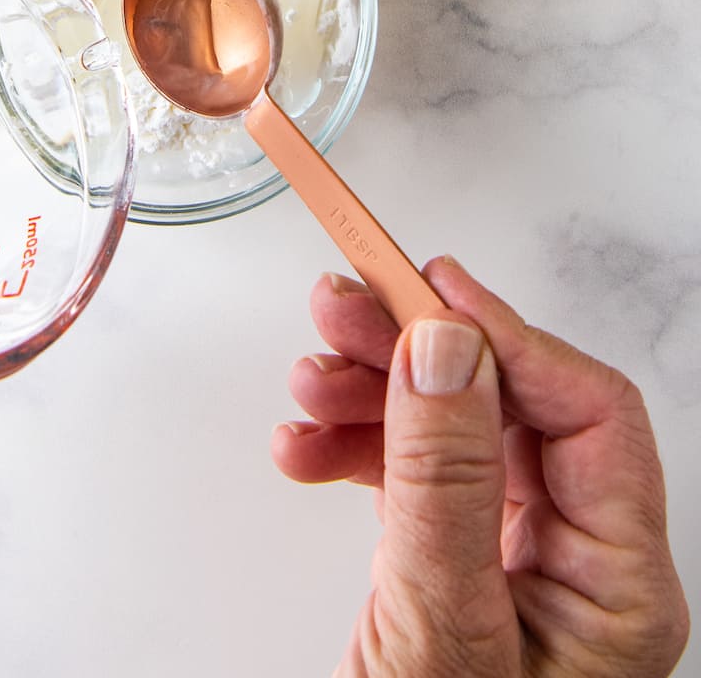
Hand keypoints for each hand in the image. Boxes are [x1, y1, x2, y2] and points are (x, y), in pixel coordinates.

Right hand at [272, 257, 688, 677]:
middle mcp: (579, 569)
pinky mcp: (459, 578)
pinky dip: (354, 452)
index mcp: (618, 587)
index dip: (506, 336)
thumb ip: (445, 485)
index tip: (421, 290)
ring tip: (304, 385)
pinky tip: (303, 450)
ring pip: (454, 434)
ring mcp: (517, 572)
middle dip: (417, 353)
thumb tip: (446, 348)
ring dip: (371, 395)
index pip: (588, 413)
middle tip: (337, 311)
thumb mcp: (439, 631)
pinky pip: (414, 482)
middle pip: (510, 409)